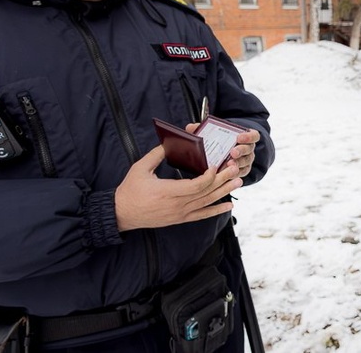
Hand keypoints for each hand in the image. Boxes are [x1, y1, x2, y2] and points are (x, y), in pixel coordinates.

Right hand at [114, 145, 242, 231]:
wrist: (122, 213)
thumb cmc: (130, 190)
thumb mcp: (140, 168)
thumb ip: (156, 154)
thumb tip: (170, 142)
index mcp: (168, 191)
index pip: (196, 185)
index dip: (209, 176)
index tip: (215, 165)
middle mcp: (177, 205)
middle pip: (206, 192)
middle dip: (223, 180)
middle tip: (235, 169)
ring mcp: (180, 214)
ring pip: (207, 203)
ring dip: (224, 192)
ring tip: (238, 182)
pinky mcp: (180, 219)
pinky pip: (202, 215)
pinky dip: (217, 211)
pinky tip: (228, 206)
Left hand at [184, 122, 259, 177]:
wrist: (222, 153)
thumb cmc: (219, 141)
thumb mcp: (213, 133)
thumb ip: (203, 129)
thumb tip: (190, 127)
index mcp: (245, 137)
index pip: (253, 136)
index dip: (248, 136)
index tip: (239, 137)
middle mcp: (248, 149)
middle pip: (249, 150)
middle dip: (241, 151)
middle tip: (232, 152)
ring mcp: (246, 161)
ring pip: (246, 163)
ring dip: (238, 164)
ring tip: (228, 165)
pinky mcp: (242, 171)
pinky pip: (242, 173)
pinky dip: (235, 174)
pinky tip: (228, 174)